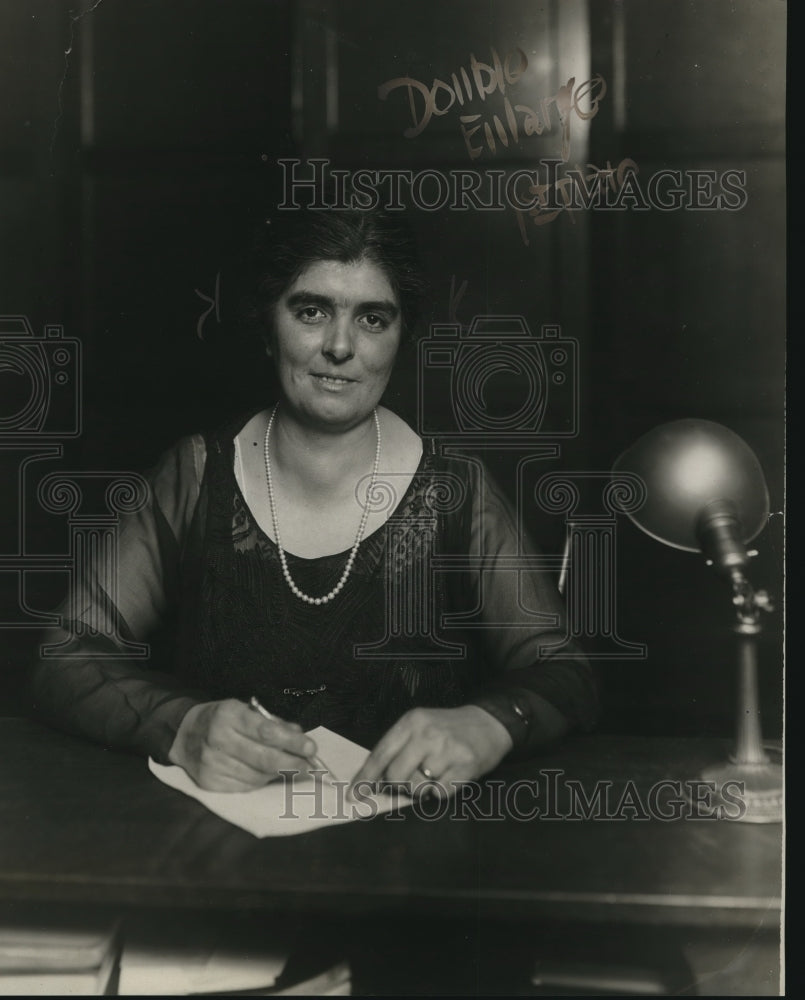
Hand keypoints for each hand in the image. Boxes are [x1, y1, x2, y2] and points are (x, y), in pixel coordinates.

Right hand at [168, 699, 316, 791]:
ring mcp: (212, 763)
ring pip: (257, 776)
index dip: (291, 742)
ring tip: (287, 767)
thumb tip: (300, 736)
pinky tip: (266, 774)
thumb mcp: (245, 710)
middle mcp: (218, 739)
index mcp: (228, 715)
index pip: (266, 732)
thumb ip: (273, 723)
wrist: (184, 735)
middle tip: (308, 765)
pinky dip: (260, 781)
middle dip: (291, 763)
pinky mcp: (209, 783)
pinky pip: (245, 786)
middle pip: (264, 758)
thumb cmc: (222, 719)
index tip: (311, 748)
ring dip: (277, 774)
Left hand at [351, 705, 513, 798]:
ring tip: (433, 775)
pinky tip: (447, 777)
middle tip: (409, 780)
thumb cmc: (448, 729)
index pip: (381, 753)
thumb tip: (373, 781)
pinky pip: (439, 794)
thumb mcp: (420, 727)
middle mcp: (427, 733)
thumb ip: (398, 749)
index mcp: (411, 721)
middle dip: (398, 785)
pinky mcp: (465, 765)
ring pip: (416, 786)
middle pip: (395, 775)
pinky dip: (439, 792)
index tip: (354, 795)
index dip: (365, 777)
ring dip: (421, 788)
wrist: (489, 723)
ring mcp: (447, 749)